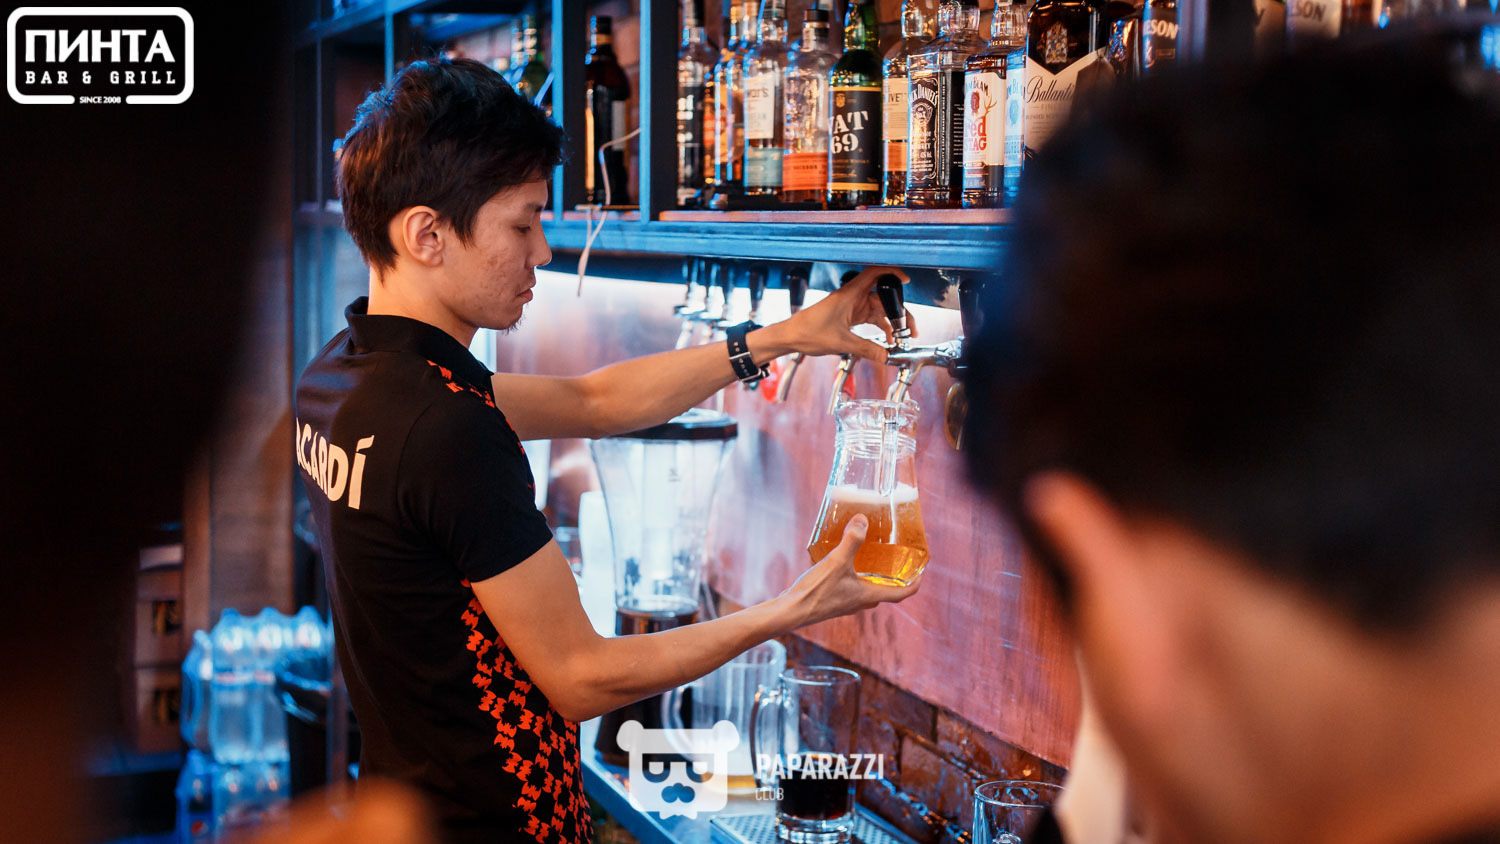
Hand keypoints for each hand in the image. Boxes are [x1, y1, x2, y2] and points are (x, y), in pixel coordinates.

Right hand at [777, 514, 921, 628]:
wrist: (789, 612)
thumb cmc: (815, 592)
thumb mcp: (836, 562)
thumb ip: (852, 541)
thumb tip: (863, 520)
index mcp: (867, 595)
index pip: (901, 594)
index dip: (914, 584)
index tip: (921, 574)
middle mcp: (859, 603)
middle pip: (883, 593)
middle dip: (892, 580)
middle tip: (894, 563)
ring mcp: (844, 604)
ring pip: (865, 592)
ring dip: (870, 579)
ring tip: (868, 560)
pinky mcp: (830, 602)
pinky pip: (848, 590)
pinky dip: (852, 578)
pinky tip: (840, 565)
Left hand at [779, 266, 917, 361]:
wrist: (790, 337)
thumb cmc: (808, 332)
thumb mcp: (841, 343)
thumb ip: (866, 349)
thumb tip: (886, 356)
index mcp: (850, 294)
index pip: (875, 273)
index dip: (893, 273)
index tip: (907, 280)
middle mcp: (852, 297)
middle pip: (883, 297)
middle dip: (899, 312)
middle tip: (910, 328)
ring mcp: (851, 306)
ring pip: (878, 309)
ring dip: (891, 322)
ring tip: (902, 337)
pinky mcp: (849, 315)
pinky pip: (870, 318)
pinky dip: (880, 327)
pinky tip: (886, 340)